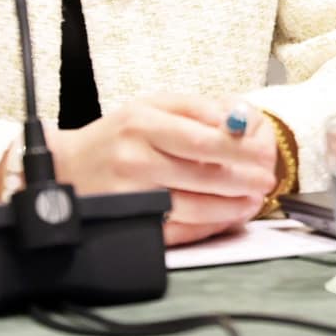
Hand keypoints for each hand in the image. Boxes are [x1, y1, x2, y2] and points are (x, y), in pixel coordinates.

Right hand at [0, 94, 281, 246]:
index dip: (239, 151)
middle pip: (202, 175)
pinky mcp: (127, 222)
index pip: (202, 139)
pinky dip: (205, 228)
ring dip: (230, 207)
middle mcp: (136, 159)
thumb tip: (239, 119)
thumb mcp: (154, 104)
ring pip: (192, 207)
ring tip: (252, 201)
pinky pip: (174, 231)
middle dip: (242, 181)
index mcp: (144, 124)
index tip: (263, 155)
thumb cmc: (120, 132)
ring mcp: (130, 195)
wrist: (69, 166)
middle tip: (266, 181)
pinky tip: (224, 219)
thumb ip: (198, 108)